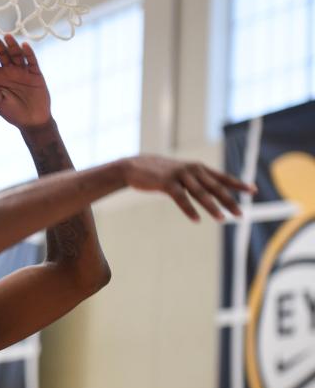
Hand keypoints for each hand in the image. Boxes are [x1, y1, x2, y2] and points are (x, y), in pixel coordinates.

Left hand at [0, 33, 50, 129]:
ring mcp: (22, 71)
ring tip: (7, 36)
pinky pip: (32, 61)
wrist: (32, 121)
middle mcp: (9, 71)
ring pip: (16, 55)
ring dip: (12, 45)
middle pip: (2, 54)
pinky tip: (24, 45)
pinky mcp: (35, 73)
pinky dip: (28, 53)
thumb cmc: (12, 113)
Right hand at [120, 155, 255, 221]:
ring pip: (200, 193)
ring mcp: (180, 175)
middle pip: (215, 188)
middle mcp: (192, 170)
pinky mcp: (167, 183)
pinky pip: (180, 198)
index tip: (253, 191)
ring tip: (222, 220)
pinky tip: (196, 219)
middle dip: (229, 202)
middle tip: (241, 215)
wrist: (133, 167)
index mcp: (198, 168)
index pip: (222, 177)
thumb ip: (195, 181)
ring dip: (212, 208)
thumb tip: (211, 193)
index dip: (238, 184)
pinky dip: (189, 209)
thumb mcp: (181, 174)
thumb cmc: (159, 173)